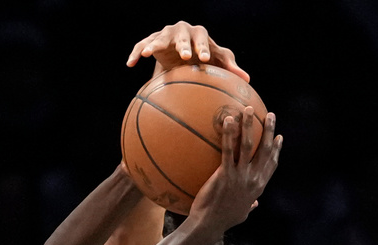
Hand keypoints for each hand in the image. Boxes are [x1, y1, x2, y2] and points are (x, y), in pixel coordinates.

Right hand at [126, 21, 248, 81]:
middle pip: (182, 35)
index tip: (204, 59)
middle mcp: (181, 30)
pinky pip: (141, 45)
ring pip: (159, 37)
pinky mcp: (151, 41)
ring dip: (154, 44)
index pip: (202, 37)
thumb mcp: (216, 61)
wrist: (182, 53)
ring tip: (149, 54)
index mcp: (199, 34)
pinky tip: (130, 64)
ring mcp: (165, 34)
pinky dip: (137, 53)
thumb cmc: (203, 57)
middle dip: (183, 44)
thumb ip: (229, 67)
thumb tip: (247, 80)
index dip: (203, 47)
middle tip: (185, 56)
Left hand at [188, 108, 281, 232]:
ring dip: (250, 125)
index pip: (271, 165)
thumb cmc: (223, 220)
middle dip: (269, 130)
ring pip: (249, 146)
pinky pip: (228, 150)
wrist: (210, 225)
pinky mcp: (226, 174)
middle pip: (265, 150)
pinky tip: (228, 121)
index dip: (276, 150)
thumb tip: (255, 204)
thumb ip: (250, 206)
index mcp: (258, 188)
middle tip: (269, 115)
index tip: (279, 137)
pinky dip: (229, 134)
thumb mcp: (242, 214)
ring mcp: (241, 176)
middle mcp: (253, 180)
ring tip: (249, 110)